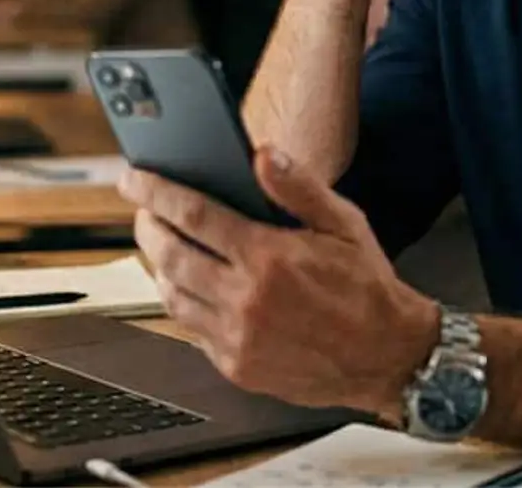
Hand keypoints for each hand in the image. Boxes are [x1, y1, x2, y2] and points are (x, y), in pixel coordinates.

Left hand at [120, 146, 437, 415]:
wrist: (387, 356)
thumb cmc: (367, 287)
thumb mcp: (344, 224)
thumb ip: (299, 188)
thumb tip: (263, 155)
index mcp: (269, 257)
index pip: (193, 214)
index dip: (155, 192)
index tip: (134, 179)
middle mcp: (247, 298)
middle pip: (170, 255)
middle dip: (147, 227)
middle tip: (143, 211)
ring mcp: (238, 337)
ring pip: (173, 296)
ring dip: (158, 266)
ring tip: (163, 246)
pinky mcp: (237, 365)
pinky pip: (192, 330)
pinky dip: (182, 303)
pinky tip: (190, 286)